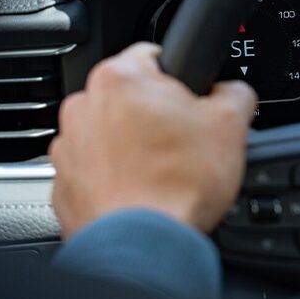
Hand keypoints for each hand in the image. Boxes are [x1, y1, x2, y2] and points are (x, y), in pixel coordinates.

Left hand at [49, 43, 257, 237]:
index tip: (194, 100)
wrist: (144, 244)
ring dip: (135, 145)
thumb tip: (233, 91)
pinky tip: (144, 189)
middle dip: (157, 114)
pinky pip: (96, 168)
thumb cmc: (178, 186)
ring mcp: (68, 146)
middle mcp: (84, 106)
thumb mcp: (231, 125)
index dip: (184, 78)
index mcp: (120, 78)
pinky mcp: (64, 182)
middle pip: (131, 96)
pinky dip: (117, 175)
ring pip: (111, 132)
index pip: (155, 54)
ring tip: (165, 170)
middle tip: (186, 141)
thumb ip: (235, 92)